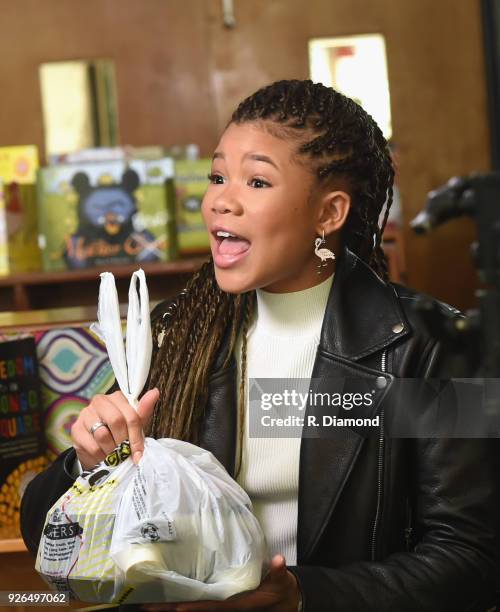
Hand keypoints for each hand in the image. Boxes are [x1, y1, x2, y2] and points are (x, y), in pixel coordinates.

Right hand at [71, 388, 158, 469]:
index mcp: (116, 397)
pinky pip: (91, 445)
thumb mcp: (135, 424)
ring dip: (112, 450)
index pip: (130, 415)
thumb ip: (144, 410)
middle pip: (116, 421)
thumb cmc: (121, 433)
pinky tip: (103, 458)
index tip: (139, 453)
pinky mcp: (76, 429)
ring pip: (102, 434)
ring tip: (115, 456)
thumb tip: (155, 392)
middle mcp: (99, 401)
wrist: (100, 450)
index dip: (136, 436)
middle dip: (123, 442)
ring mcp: (86, 414)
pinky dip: (100, 456)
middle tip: (126, 455)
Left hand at [140, 554, 300, 610]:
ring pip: (194, 606)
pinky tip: (169, 597)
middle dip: (171, 608)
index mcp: (236, 604)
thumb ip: (278, 572)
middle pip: (194, 609)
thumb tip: (279, 561)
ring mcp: (221, 603)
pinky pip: (199, 601)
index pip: (211, 606)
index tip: (176, 607)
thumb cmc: (280, 590)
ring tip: (148, 602)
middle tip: (146, 606)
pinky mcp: (221, 599)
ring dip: (172, 605)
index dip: (194, 607)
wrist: (283, 601)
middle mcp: (225, 605)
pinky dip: (183, 600)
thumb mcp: (281, 581)